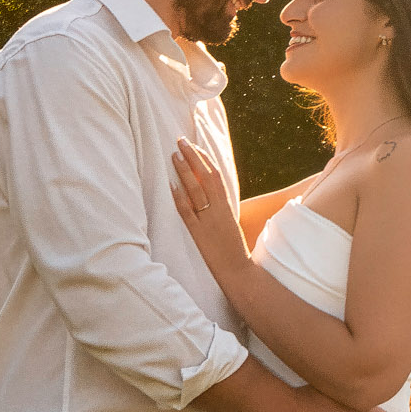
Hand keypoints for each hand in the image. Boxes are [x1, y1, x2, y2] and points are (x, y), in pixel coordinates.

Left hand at [169, 137, 248, 276]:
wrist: (238, 271)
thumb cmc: (233, 249)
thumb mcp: (229, 222)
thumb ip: (219, 208)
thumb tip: (208, 194)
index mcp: (227, 205)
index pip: (216, 175)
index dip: (205, 158)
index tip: (195, 146)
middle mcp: (218, 209)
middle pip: (205, 176)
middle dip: (192, 156)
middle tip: (180, 141)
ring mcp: (209, 220)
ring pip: (196, 189)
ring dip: (185, 170)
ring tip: (174, 155)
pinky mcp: (199, 233)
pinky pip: (188, 212)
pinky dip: (180, 197)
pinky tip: (172, 184)